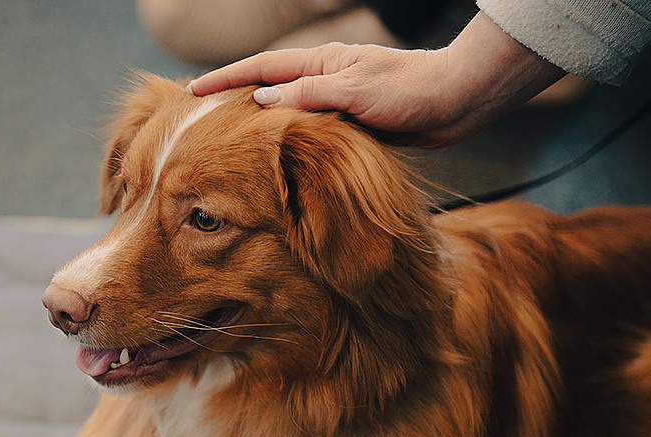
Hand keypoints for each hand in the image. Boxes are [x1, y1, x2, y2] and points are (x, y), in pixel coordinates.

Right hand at [189, 13, 565, 147]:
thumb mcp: (355, 93)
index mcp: (320, 63)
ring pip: (282, 113)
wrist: (458, 101)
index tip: (192, 92)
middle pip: (265, 88)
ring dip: (253, 124)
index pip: (260, 69)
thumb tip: (261, 103)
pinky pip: (303, 133)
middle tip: (195, 116)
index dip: (224, 81)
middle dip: (230, 99)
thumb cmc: (411, 92)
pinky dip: (281, 142)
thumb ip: (308, 97)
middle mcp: (323, 79)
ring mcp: (334, 101)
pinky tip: (270, 159)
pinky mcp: (348, 124)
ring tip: (223, 142)